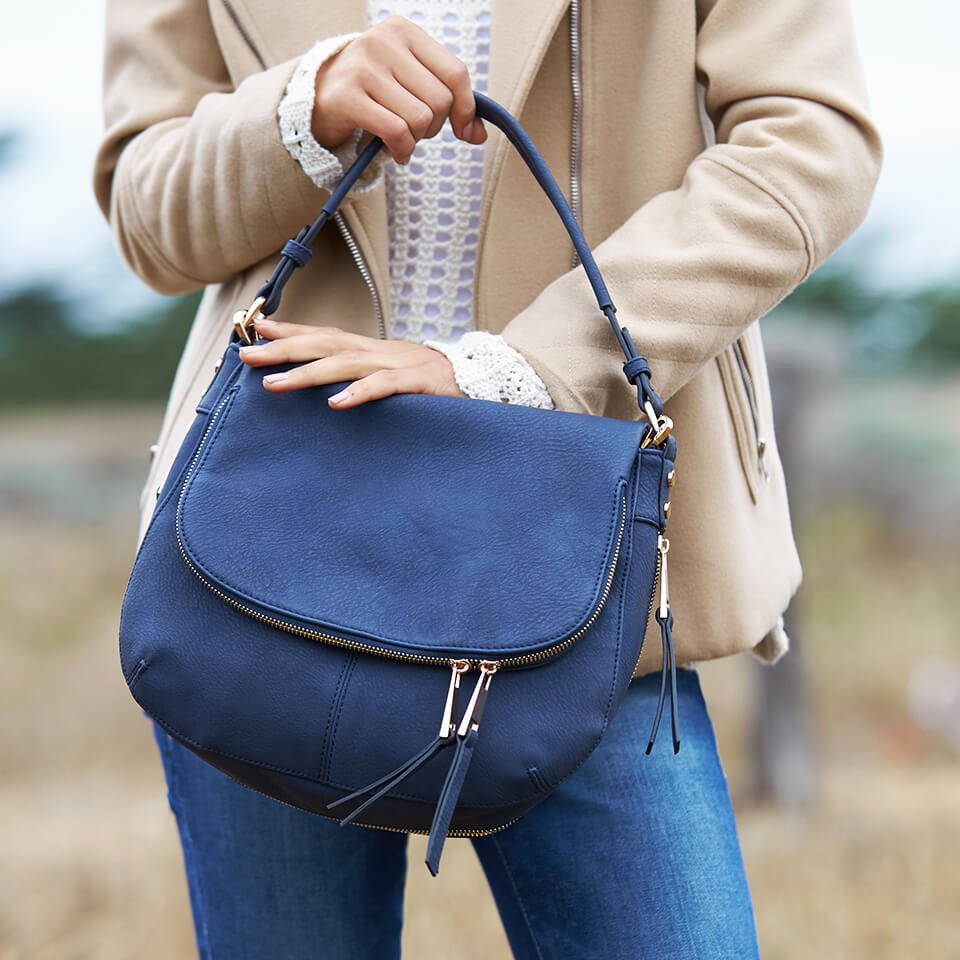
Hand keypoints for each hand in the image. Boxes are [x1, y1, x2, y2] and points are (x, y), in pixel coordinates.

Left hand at [237, 317, 467, 407]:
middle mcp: (379, 351)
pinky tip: (336, 403)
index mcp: (371, 350)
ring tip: (275, 385)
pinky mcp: (420, 383)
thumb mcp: (392, 375)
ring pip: (346, 364)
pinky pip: (386, 386)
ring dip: (308, 373)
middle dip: (283, 349)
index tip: (254, 330)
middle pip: (324, 344)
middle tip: (246, 357)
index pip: (323, 334)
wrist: (484, 380)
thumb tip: (327, 390)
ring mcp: (398, 364)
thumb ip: (361, 377)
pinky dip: (360, 393)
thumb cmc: (432, 384)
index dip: (289, 331)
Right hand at [311, 15, 486, 163]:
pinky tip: (396, 152)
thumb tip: (480, 135)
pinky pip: (397, 132)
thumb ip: (450, 102)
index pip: (455, 73)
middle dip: (434, 127)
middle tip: (415, 131)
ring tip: (401, 138)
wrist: (319, 98)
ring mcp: (363, 66)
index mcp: (405, 31)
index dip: (467, 109)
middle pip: (440, 100)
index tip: (464, 131)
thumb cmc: (375, 91)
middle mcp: (383, 41)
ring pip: (420, 119)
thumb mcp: (412, 84)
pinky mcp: (348, 96)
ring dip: (416, 140)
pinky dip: (402, 150)